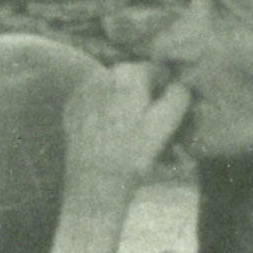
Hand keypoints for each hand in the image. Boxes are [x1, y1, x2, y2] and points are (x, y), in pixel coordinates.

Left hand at [61, 63, 192, 189]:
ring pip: (114, 89)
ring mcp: (83, 90)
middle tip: (151, 125)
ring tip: (130, 132)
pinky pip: (97, 102)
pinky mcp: (72, 108)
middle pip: (134, 78)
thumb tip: (180, 84)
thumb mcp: (165, 125)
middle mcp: (102, 74)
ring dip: (125, 103)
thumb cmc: (132, 154)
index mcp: (128, 74)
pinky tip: (110, 134)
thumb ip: (178, 97)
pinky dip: (106, 111)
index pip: (158, 70)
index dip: (168, 90)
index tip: (169, 112)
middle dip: (145, 96)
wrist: (93, 183)